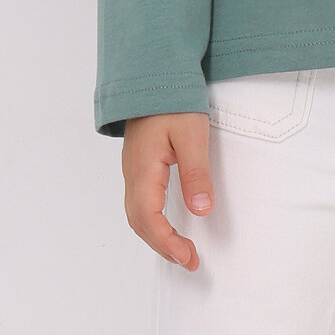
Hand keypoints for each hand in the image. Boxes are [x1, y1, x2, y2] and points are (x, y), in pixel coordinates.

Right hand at [121, 112, 213, 270]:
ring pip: (137, 213)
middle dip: (162, 246)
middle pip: (139, 221)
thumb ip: (196, 172)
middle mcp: (132, 173)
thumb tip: (201, 209)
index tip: (187, 257)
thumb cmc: (173, 100)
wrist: (153, 73)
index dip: (166, 242)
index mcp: (143, 168)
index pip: (148, 217)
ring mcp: (133, 169)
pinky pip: (139, 202)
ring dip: (156, 236)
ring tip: (181, 249)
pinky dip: (152, 221)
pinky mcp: (138, 164)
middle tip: (189, 261)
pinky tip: (167, 224)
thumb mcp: (192, 134)